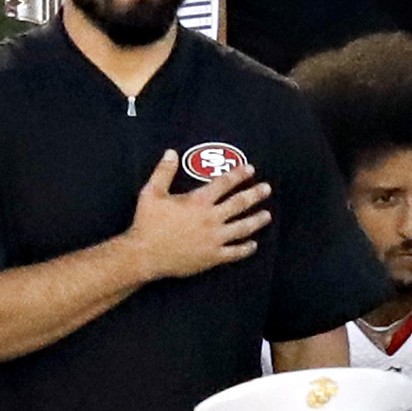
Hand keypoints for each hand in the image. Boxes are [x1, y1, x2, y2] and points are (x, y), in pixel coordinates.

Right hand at [124, 151, 271, 279]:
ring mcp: (214, 239)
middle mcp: (211, 219)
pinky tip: (253, 245)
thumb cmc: (147, 223)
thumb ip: (163, 172)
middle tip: (267, 189)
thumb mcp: (151, 193)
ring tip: (267, 215)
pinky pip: (234, 253)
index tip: (250, 169)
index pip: (224, 183)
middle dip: (255, 194)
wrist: (145, 255)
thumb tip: (171, 153)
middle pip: (239, 204)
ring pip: (242, 228)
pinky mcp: (212, 257)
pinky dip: (245, 249)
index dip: (239, 174)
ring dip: (256, 221)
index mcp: (198, 202)